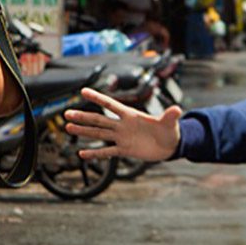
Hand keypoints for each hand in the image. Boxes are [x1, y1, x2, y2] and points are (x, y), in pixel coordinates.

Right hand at [64, 88, 182, 161]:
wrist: (169, 145)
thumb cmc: (169, 131)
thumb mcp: (170, 124)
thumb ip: (170, 116)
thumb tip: (178, 109)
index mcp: (131, 115)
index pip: (111, 105)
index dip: (98, 98)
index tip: (83, 91)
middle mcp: (123, 125)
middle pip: (99, 120)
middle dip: (83, 117)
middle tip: (67, 114)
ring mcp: (122, 137)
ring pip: (99, 134)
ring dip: (84, 131)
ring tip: (68, 127)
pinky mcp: (124, 150)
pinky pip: (107, 152)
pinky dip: (95, 153)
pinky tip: (82, 153)